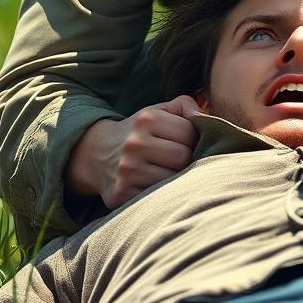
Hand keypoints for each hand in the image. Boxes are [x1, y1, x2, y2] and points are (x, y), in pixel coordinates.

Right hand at [69, 96, 200, 208]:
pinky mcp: (122, 194)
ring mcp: (127, 170)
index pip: (190, 132)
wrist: (97, 154)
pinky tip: (155, 186)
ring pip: (173, 180)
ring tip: (167, 172)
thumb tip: (204, 115)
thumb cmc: (138, 132)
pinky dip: (161, 193)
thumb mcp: (157, 111)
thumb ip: (183, 105)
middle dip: (186, 159)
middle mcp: (134, 143)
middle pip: (183, 157)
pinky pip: (158, 197)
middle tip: (177, 160)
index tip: (185, 142)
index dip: (193, 139)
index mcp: (146, 119)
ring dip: (176, 178)